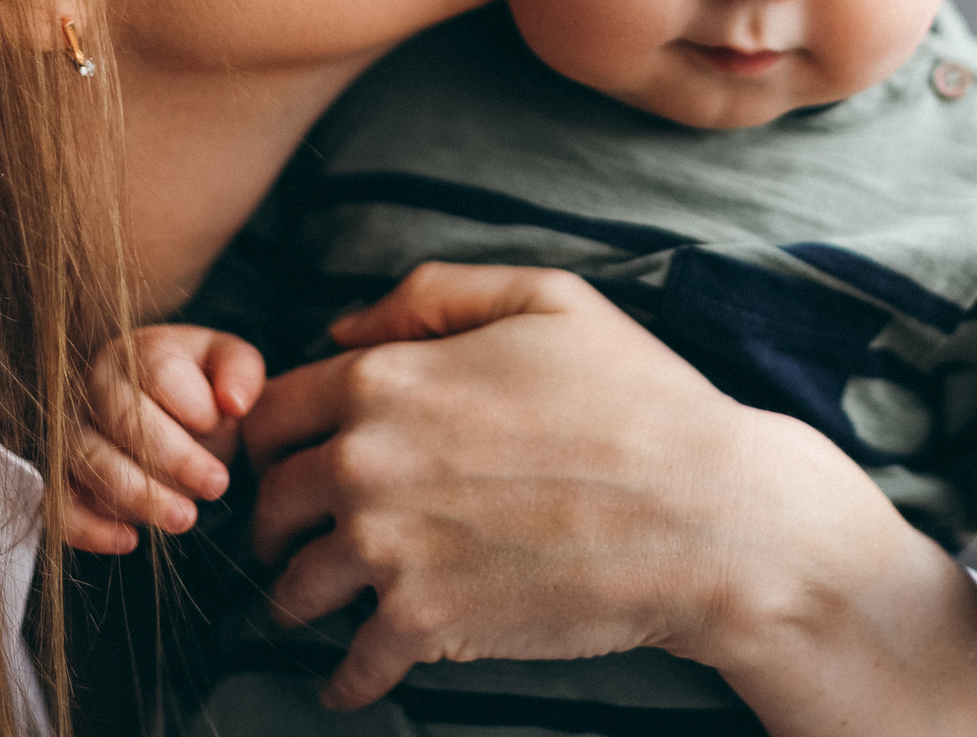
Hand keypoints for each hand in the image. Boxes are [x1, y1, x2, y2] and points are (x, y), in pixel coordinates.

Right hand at [62, 323, 266, 555]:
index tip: (229, 424)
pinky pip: (59, 504)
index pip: (158, 373)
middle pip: (123, 420)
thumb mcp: (227, 362)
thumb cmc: (197, 382)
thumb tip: (235, 403)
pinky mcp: (62, 477)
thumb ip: (241, 370)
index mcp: (136, 353)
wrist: (164, 405)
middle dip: (174, 458)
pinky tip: (129, 539)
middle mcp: (95, 389)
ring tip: (184, 518)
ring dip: (138, 496)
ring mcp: (72, 433)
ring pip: (90, 463)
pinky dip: (87, 527)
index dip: (195, 405)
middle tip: (216, 486)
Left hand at [240, 262, 860, 711]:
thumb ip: (432, 296)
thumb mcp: (545, 300)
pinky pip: (350, 666)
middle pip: (270, 501)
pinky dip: (346, 680)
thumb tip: (344, 326)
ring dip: (300, 598)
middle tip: (298, 535)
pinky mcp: (424, 624)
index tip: (291, 459)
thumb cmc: (638, 399)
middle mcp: (367, 462)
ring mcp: (388, 548)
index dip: (276, 436)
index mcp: (388, 379)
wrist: (706, 515)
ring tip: (320, 604)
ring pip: (293, 588)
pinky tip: (352, 680)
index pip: (273, 410)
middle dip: (278, 520)